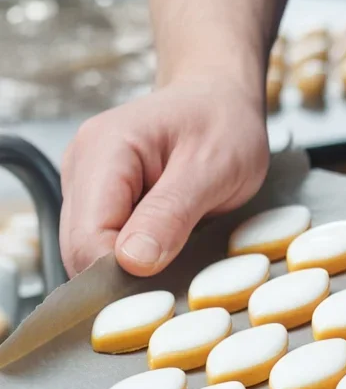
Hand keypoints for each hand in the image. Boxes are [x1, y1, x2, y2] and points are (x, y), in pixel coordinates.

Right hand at [60, 75, 268, 276]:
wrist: (221, 98)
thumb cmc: (223, 123)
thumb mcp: (213, 168)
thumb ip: (172, 214)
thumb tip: (132, 262)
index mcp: (106, 150)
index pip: (87, 235)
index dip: (118, 273)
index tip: (159, 289)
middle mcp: (84, 166)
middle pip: (79, 248)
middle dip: (122, 275)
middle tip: (173, 282)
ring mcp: (87, 183)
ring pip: (88, 250)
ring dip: (128, 268)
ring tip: (175, 257)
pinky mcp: (101, 199)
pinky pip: (104, 242)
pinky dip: (132, 257)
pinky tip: (165, 249)